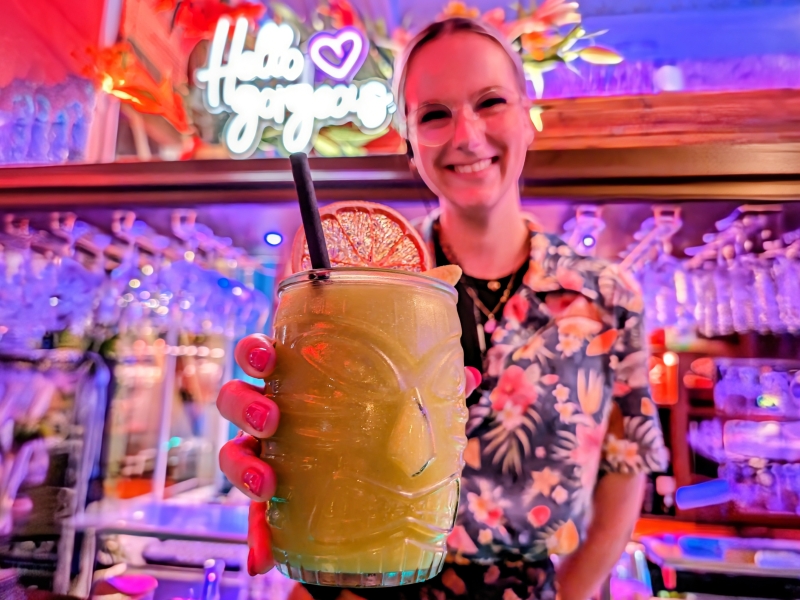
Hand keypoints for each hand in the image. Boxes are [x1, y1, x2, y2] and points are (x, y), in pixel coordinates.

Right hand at [217, 333, 481, 575]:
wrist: (372, 472)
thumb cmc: (374, 419)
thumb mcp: (401, 402)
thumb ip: (430, 387)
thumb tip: (470, 375)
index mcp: (295, 379)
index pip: (261, 357)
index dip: (252, 352)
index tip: (264, 356)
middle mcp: (273, 413)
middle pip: (235, 399)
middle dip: (244, 406)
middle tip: (271, 418)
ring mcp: (267, 455)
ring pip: (232, 452)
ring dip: (241, 467)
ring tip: (266, 482)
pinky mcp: (272, 498)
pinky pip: (255, 516)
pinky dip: (258, 538)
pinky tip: (264, 559)